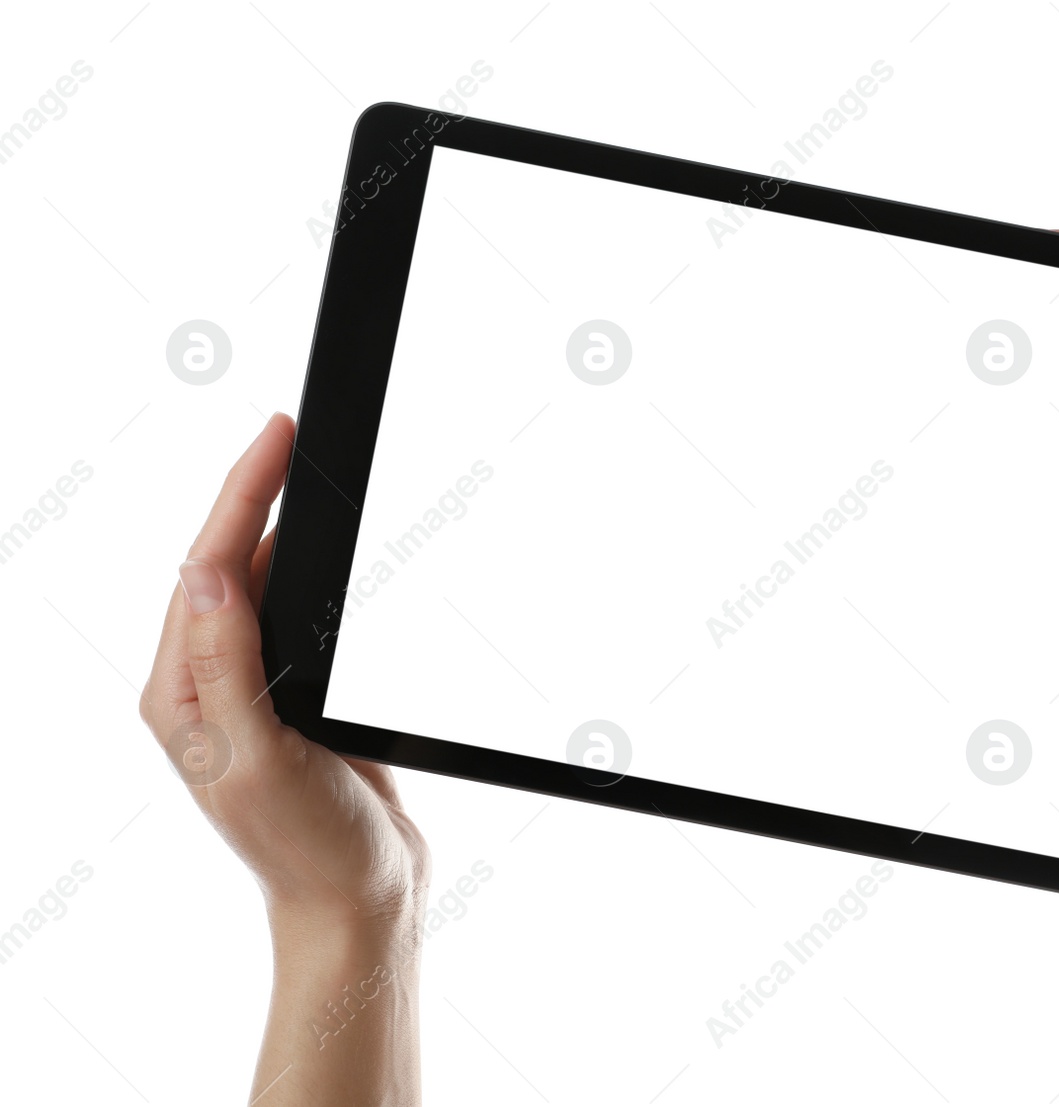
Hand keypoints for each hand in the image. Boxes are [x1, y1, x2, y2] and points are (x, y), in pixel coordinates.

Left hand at [139, 413, 428, 1104]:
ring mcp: (248, 691)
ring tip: (298, 468)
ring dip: (278, 527)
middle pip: (223, 564)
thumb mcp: (261, 758)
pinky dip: (309, 572)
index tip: (274, 437)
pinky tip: (324, 548)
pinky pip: (292, 616)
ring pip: (257, 585)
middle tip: (287, 431)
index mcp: (182, 696)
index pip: (205, 571)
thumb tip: (206, 576)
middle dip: (252, 493)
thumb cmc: (309, 846)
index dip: (239, 496)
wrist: (361, 897)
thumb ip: (228, 668)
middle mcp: (205, 687)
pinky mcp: (291, 699)